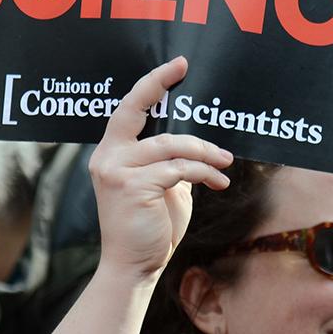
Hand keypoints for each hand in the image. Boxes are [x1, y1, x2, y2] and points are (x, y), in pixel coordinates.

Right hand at [89, 57, 232, 280]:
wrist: (134, 268)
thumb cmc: (150, 228)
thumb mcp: (162, 187)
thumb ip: (170, 162)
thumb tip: (198, 144)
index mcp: (111, 154)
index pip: (127, 110)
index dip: (150, 84)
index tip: (175, 65)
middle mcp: (107, 157)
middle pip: (137, 110)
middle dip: (157, 83)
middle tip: (184, 67)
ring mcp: (117, 171)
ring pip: (170, 145)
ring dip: (204, 153)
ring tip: (225, 163)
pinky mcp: (133, 186)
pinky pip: (179, 169)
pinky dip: (204, 173)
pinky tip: (219, 182)